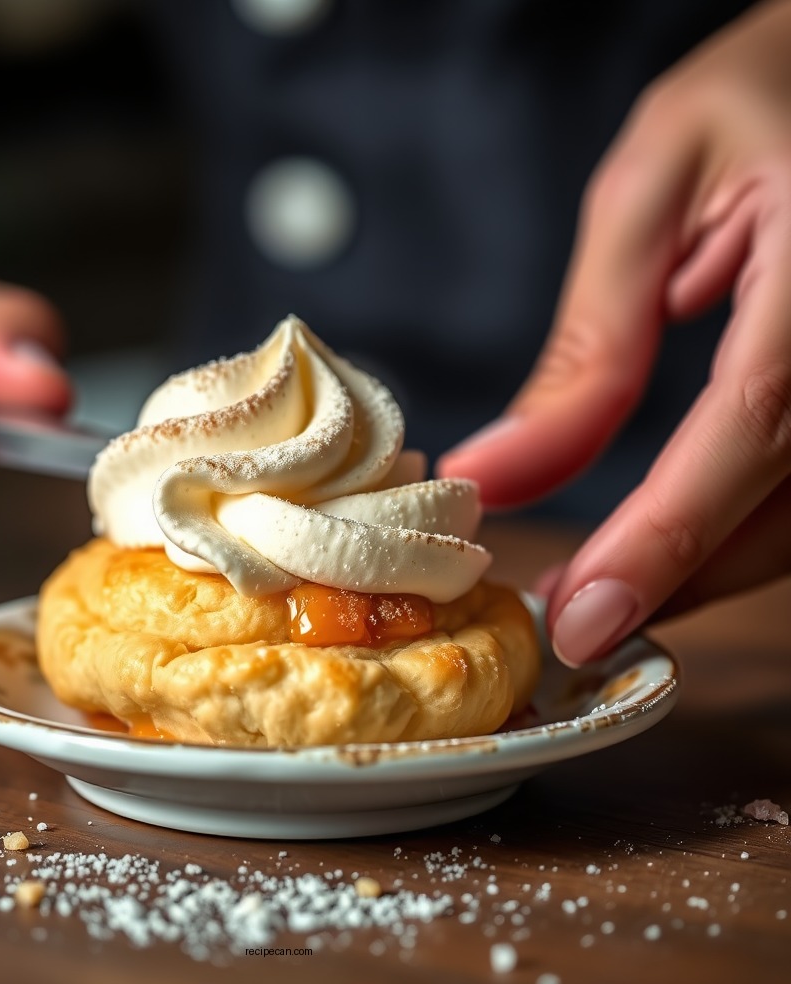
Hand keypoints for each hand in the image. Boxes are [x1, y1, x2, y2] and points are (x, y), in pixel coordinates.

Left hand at [436, 1, 790, 664]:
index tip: (583, 619)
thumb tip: (497, 471)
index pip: (749, 430)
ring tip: (600, 589)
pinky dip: (735, 527)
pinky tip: (666, 538)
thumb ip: (590, 346)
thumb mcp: (654, 192)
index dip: (663, 541)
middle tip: (569, 618)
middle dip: (673, 579)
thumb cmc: (768, 88)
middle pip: (785, 508)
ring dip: (703, 569)